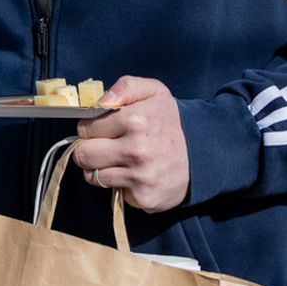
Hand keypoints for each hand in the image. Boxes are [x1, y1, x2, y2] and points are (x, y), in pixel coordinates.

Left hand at [72, 76, 189, 213]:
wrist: (202, 153)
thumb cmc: (170, 121)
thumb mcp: (153, 91)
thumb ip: (124, 87)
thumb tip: (100, 102)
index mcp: (135, 120)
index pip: (85, 129)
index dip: (90, 129)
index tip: (101, 130)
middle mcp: (137, 150)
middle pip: (83, 155)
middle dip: (88, 150)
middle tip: (103, 147)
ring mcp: (140, 177)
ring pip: (94, 176)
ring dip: (100, 169)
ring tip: (118, 161)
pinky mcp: (144, 198)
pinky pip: (114, 192)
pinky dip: (120, 185)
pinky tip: (135, 175)